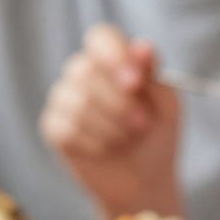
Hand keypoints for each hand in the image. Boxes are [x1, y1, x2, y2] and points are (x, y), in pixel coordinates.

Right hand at [40, 25, 182, 218]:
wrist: (145, 181)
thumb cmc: (156, 136)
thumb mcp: (166, 104)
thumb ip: (153, 75)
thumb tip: (141, 46)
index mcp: (112, 60)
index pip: (100, 38)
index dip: (114, 55)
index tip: (134, 82)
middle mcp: (83, 74)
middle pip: (85, 70)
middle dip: (118, 103)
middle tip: (142, 124)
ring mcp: (63, 100)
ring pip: (76, 101)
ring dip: (110, 126)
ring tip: (127, 139)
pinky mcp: (53, 128)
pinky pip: (67, 129)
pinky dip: (94, 143)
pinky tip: (106, 150)